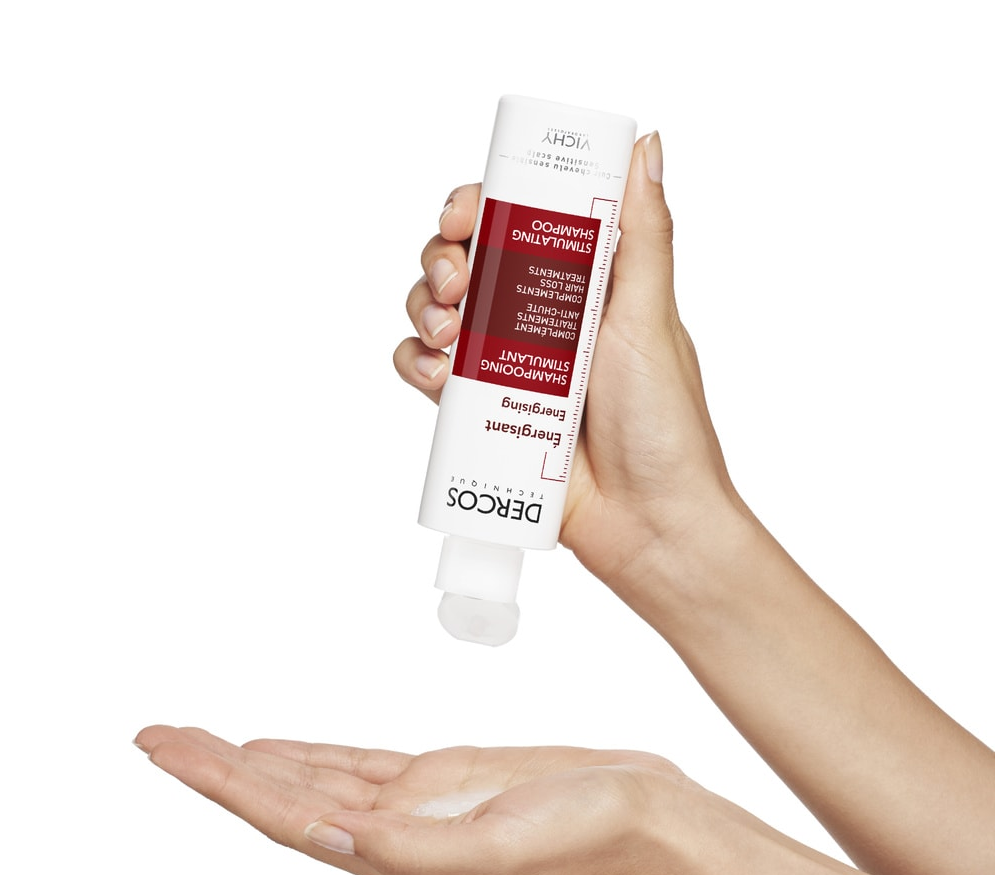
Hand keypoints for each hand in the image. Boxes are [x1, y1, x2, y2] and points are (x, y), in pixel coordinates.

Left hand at [135, 725, 696, 874]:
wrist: (649, 818)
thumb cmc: (590, 837)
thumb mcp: (498, 849)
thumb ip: (409, 851)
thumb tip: (328, 837)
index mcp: (396, 860)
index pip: (283, 816)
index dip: (217, 783)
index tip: (163, 749)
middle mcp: (392, 838)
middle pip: (282, 797)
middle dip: (215, 767)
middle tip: (156, 735)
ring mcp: (415, 809)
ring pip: (312, 780)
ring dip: (253, 761)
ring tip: (201, 740)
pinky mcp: (442, 780)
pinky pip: (356, 765)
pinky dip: (310, 755)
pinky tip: (282, 750)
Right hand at [397, 134, 748, 599]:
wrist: (646, 522)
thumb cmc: (664, 424)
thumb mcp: (650, 318)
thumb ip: (643, 235)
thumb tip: (647, 145)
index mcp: (579, 285)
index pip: (515, 222)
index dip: (477, 207)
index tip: (463, 213)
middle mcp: (537, 318)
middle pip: (463, 262)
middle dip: (442, 261)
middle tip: (456, 286)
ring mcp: (505, 366)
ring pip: (435, 314)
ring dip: (423, 310)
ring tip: (448, 336)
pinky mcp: (482, 414)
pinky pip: (425, 374)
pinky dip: (417, 366)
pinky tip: (438, 378)